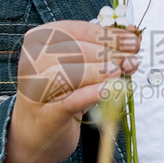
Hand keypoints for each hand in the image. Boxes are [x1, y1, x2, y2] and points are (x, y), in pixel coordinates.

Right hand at [5, 20, 139, 162]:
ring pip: (68, 73)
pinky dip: (92, 93)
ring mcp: (35, 89)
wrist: (37, 132)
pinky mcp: (46, 114)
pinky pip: (70, 101)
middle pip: (73, 50)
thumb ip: (103, 49)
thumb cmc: (60, 94)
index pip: (76, 30)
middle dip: (107, 52)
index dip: (106, 34)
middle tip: (129, 58)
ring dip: (98, 71)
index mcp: (39, 40)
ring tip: (119, 72)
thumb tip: (131, 34)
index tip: (131, 39)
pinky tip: (110, 90)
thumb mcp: (80, 66)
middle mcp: (32, 62)